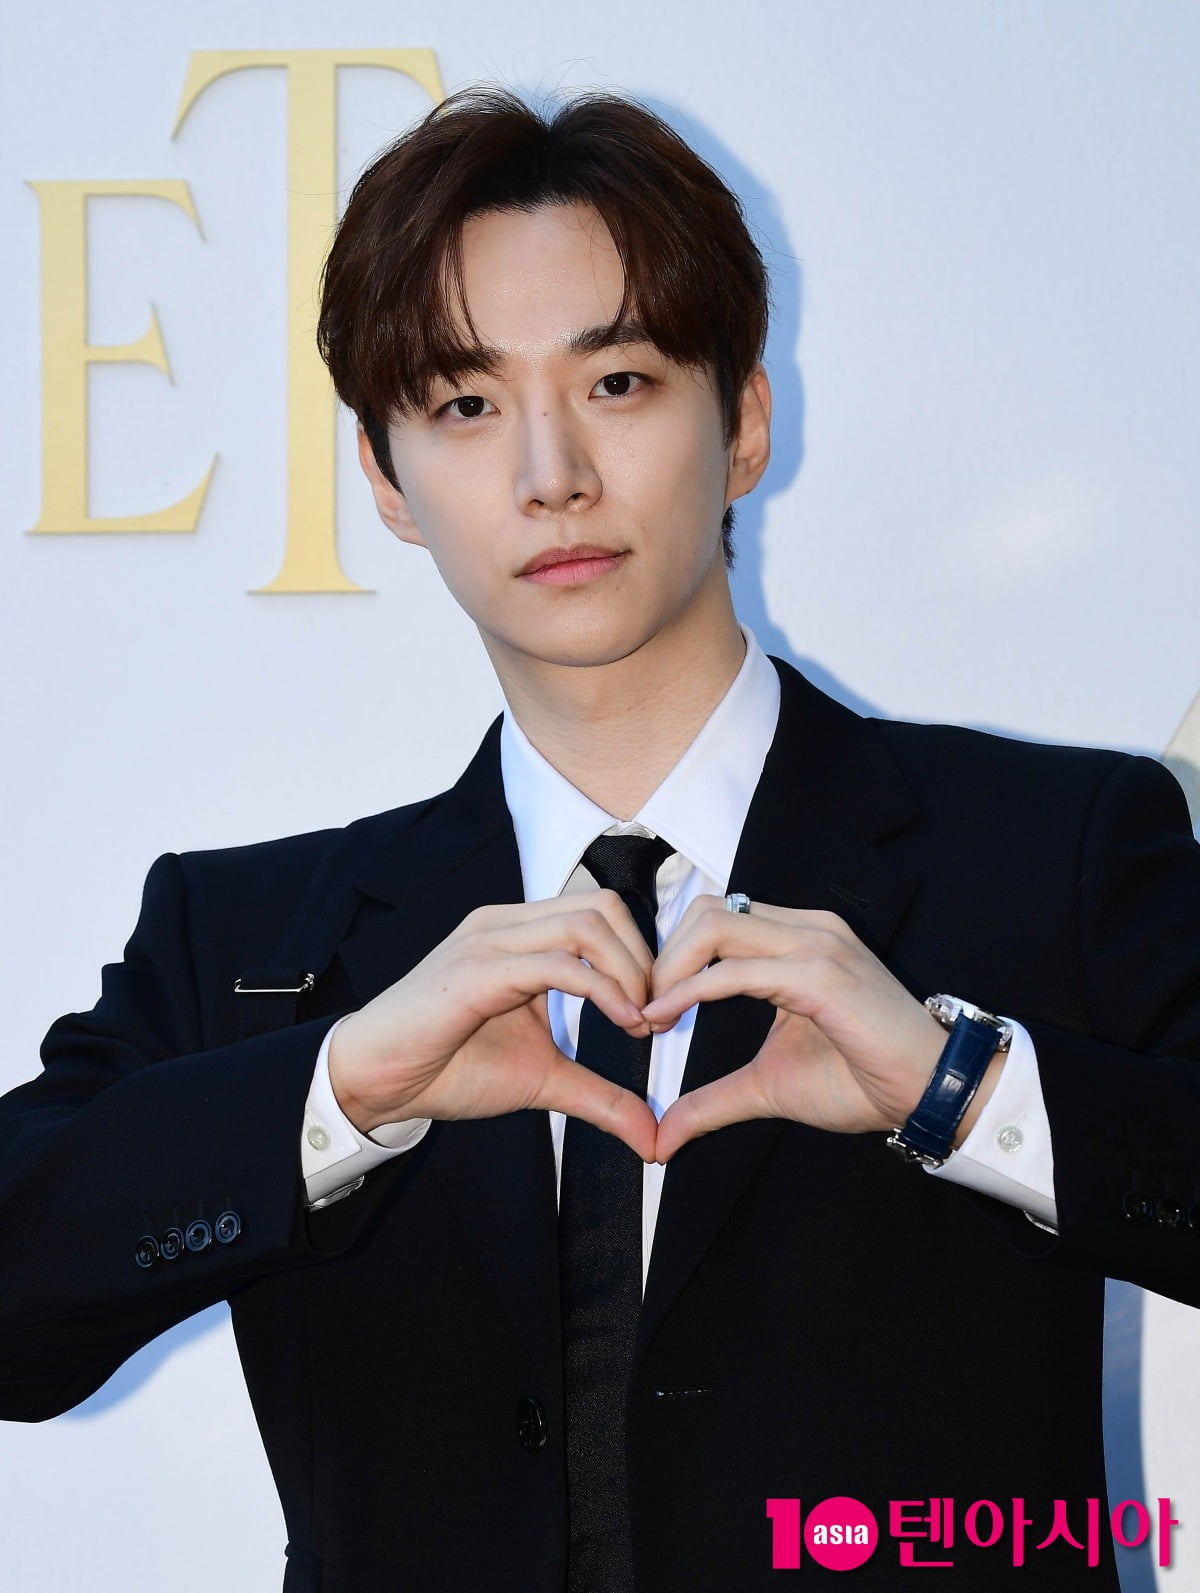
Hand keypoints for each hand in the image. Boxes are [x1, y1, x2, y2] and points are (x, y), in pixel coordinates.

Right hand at [329, 893, 658, 1160]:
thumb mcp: (542, 1081)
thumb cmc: (447, 1068)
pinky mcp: (479, 970)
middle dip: (644, 958)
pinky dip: (603, 989)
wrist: (375, 1080)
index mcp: (521, 934)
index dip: (642, 956)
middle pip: (603, 906)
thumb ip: (599, 1097)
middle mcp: (508, 924)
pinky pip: (558, 963)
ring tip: (640, 1020)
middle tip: (656, 1014)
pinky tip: (622, 1022)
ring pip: (587, 923)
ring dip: (630, 971)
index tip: (658, 1013)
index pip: (602, 912)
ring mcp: (491, 941)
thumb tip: (652, 1138)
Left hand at [644, 898, 1003, 1161]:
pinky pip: (737, 970)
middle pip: (706, 911)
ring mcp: (816, 944)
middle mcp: (806, 928)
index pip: (714, 917)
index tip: (647, 1006)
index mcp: (797, 939)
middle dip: (662, 957)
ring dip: (670, 968)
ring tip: (652, 1013)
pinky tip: (667, 1015)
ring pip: (715, 926)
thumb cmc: (863, 1080)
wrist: (931, 1092)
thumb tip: (663, 1135)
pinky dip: (692, 990)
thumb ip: (713, 1100)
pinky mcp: (821, 974)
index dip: (672, 956)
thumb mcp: (769, 1086)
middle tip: (642, 1008)